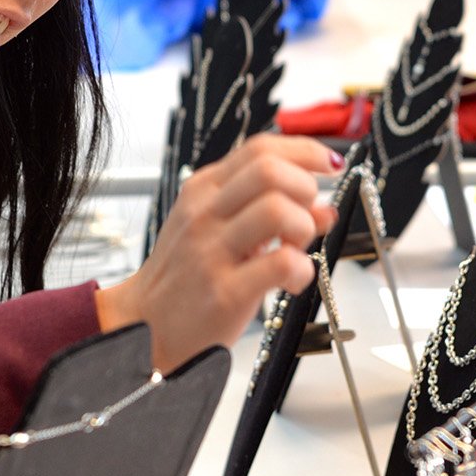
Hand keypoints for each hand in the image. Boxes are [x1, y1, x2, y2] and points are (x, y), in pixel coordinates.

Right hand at [96, 135, 340, 371]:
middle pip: (269, 170)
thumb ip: (271, 215)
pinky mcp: (223, 291)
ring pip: (277, 210)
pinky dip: (302, 270)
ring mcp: (211, 251)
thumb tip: (323, 207)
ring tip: (295, 249)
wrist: (145, 327)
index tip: (330, 164)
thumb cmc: (187, 279)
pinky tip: (293, 280)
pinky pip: (281, 263)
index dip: (305, 151)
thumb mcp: (221, 233)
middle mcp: (204, 213)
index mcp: (203, 191)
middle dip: (305, 188)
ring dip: (303, 227)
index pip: (260, 149)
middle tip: (306, 216)